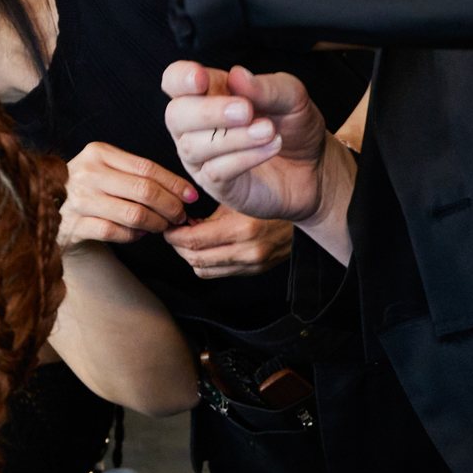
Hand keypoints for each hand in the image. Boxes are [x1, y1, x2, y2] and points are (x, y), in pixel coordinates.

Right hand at [61, 141, 196, 247]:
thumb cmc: (88, 187)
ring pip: (134, 214)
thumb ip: (136, 174)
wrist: (45, 207)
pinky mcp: (74, 226)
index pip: (147, 168)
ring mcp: (78, 200)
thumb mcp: (106, 168)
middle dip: (170, 206)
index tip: (192, 196)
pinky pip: (116, 232)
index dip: (174, 183)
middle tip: (180, 216)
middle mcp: (87, 173)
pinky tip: (140, 233)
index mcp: (98, 153)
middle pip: (144, 190)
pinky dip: (134, 235)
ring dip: (156, 223)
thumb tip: (182, 193)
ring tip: (164, 226)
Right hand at [162, 62, 337, 223]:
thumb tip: (237, 76)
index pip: (174, 81)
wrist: (314, 167)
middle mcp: (196, 126)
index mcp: (208, 93)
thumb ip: (265, 87)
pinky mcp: (216, 185)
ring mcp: (202, 157)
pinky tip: (271, 146)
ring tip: (268, 130)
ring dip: (233, 137)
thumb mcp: (292, 97)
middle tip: (246, 110)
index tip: (201, 79)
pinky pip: (215, 171)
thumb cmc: (294, 126)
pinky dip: (245, 157)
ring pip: (193, 146)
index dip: (180, 77)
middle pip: (175, 115)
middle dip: (208, 111)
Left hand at [165, 206, 295, 279]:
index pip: (193, 241)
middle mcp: (248, 251)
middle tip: (173, 232)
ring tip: (188, 240)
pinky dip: (206, 262)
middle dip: (177, 246)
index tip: (168, 225)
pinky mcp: (256, 271)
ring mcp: (253, 264)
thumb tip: (182, 222)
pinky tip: (206, 247)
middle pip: (195, 259)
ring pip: (204, 270)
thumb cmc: (268, 199)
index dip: (173, 235)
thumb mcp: (238, 199)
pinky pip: (219, 273)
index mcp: (243, 229)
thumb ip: (209, 214)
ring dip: (190, 257)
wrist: (305, 213)